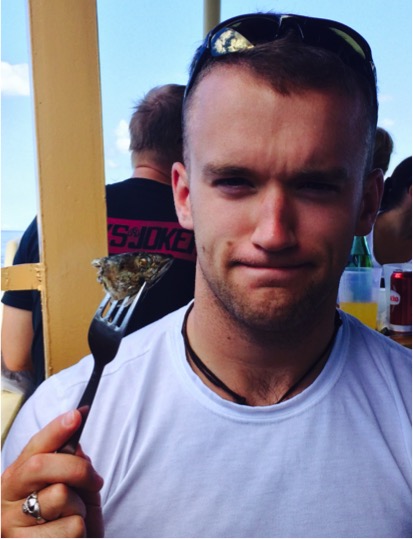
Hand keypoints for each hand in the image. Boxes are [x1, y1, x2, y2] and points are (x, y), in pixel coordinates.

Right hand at [1, 410, 103, 536]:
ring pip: (60, 497)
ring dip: (79, 509)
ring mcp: (11, 527)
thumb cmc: (66, 523)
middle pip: (42, 465)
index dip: (55, 430)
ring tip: (72, 521)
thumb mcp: (73, 490)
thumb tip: (77, 446)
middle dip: (77, 468)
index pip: (34, 447)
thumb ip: (71, 467)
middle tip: (95, 481)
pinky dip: (80, 533)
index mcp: (15, 480)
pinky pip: (70, 528)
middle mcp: (6, 501)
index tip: (76, 415)